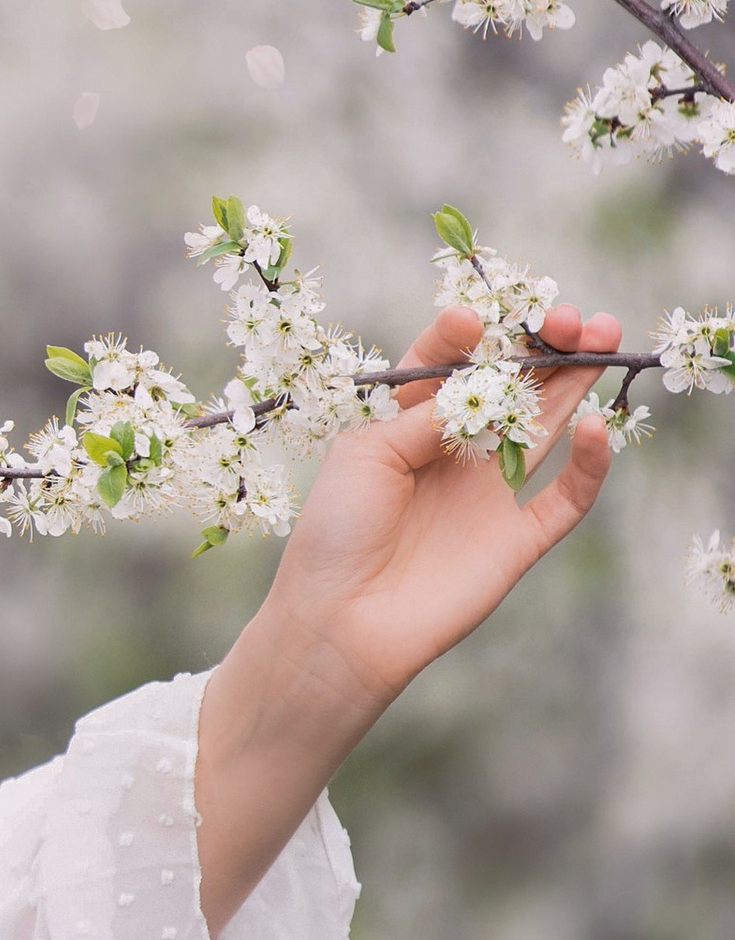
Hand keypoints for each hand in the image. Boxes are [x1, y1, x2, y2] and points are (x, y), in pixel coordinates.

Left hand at [254, 293, 623, 725]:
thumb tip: (483, 383)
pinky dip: (590, 462)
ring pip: (548, 424)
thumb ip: (426, 415)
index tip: (473, 321)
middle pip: (512, 387)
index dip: (465, 339)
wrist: (338, 623)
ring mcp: (489, 495)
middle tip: (573, 316)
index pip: (447, 367)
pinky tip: (595, 426)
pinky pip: (567, 497)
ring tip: (603, 335)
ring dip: (577, 381)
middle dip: (544, 346)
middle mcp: (454, 455)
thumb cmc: (335, 534)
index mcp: (406, 428)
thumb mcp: (365, 454)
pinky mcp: (518, 540)